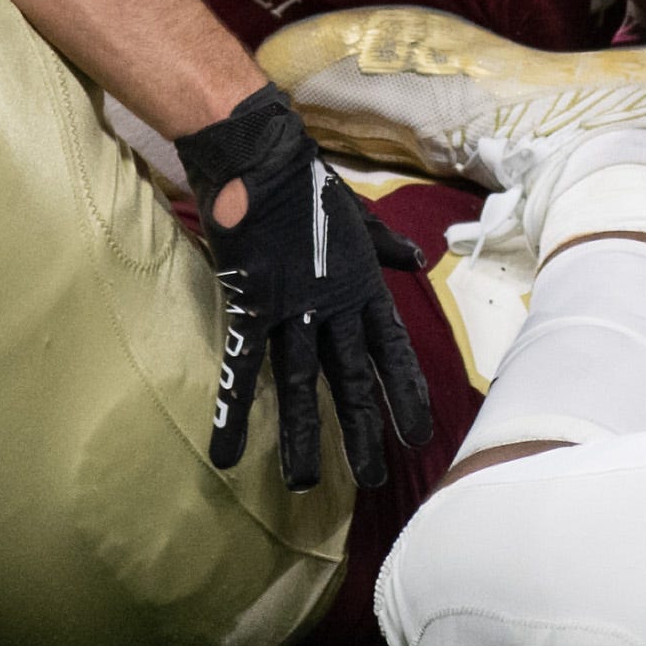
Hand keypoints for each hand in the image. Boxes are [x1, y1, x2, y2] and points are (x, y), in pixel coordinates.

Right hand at [177, 84, 435, 490]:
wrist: (260, 160)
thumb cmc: (307, 186)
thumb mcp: (359, 218)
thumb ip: (387, 246)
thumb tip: (418, 258)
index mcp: (363, 288)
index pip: (392, 351)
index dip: (404, 392)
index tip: (418, 432)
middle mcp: (336, 308)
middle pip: (352, 380)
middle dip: (363, 430)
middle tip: (373, 477)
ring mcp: (295, 311)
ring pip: (302, 387)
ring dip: (304, 438)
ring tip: (303, 485)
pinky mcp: (252, 308)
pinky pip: (242, 371)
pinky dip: (234, 413)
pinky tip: (227, 454)